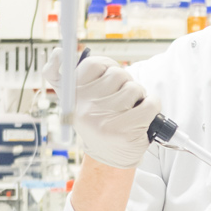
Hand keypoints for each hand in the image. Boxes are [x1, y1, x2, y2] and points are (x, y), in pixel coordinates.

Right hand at [43, 48, 159, 168]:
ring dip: (138, 96)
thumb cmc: (98, 119)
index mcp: (71, 97)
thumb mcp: (78, 97)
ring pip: (134, 88)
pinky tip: (142, 117)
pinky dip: (152, 106)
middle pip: (117, 73)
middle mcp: (83, 110)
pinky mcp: (124, 133)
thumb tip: (58, 53)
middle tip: (120, 99)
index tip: (106, 77)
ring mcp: (103, 122)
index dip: (106, 66)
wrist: (110, 156)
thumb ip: (63, 73)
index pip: (91, 64)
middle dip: (125, 83)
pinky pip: (150, 103)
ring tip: (129, 110)